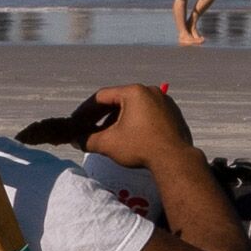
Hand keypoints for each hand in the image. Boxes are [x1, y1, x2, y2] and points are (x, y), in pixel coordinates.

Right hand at [61, 83, 199, 160]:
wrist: (175, 159)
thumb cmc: (140, 147)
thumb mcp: (108, 143)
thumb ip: (87, 139)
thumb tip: (75, 140)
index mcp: (134, 92)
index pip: (102, 97)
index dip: (85, 110)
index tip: (75, 122)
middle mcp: (150, 91)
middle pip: (117, 100)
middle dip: (99, 116)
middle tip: (85, 128)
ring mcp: (164, 101)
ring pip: (132, 107)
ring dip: (115, 120)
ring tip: (104, 135)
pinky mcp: (172, 113)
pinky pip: (146, 113)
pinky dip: (132, 122)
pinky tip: (125, 136)